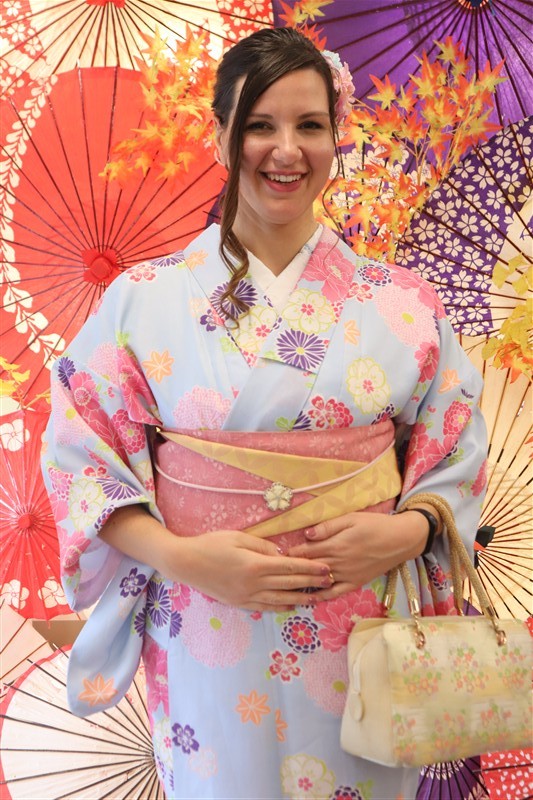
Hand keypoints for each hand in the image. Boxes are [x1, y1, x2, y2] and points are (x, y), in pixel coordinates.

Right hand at [166, 529, 333, 611]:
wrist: (186, 564)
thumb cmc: (211, 544)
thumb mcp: (238, 537)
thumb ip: (262, 546)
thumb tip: (282, 554)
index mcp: (255, 565)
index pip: (290, 567)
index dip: (310, 568)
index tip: (327, 568)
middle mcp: (254, 584)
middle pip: (289, 584)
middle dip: (312, 583)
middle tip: (330, 581)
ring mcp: (246, 597)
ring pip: (280, 600)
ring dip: (300, 598)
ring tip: (317, 597)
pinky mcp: (239, 603)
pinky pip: (265, 607)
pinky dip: (281, 607)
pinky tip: (291, 605)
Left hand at [286, 511, 427, 600]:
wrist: (400, 540)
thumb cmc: (375, 525)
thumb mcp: (350, 519)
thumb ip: (327, 527)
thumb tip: (306, 534)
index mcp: (335, 545)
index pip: (305, 552)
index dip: (290, 553)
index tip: (275, 554)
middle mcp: (338, 563)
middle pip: (309, 567)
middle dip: (292, 568)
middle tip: (275, 570)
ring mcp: (346, 575)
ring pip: (318, 581)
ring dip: (302, 582)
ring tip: (285, 584)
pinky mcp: (355, 583)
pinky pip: (334, 593)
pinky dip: (320, 596)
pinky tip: (309, 598)